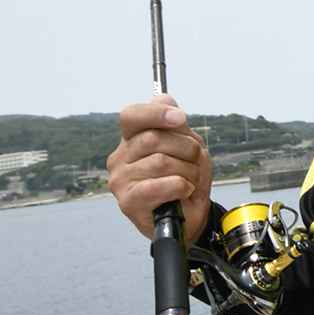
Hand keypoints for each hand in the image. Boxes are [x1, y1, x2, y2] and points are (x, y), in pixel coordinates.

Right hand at [107, 95, 212, 242]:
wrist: (190, 216)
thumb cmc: (186, 178)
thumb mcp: (188, 145)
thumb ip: (175, 124)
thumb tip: (164, 97)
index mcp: (131, 139)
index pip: (131, 115)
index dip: (156, 112)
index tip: (181, 118)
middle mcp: (119, 157)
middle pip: (154, 138)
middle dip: (186, 148)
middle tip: (194, 162)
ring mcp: (120, 180)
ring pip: (161, 162)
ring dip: (188, 171)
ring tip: (189, 181)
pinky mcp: (127, 202)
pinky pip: (161, 185)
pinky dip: (181, 186)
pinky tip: (184, 191)